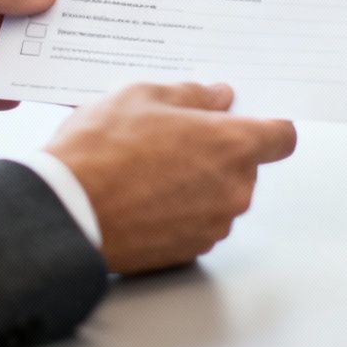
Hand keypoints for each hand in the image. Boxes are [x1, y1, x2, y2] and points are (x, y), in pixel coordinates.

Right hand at [44, 82, 297, 274]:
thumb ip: (192, 95)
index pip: (281, 137)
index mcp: (232, 146)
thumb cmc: (100, 152)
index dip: (265, 125)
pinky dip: (179, 212)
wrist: (65, 212)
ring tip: (148, 169)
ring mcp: (212, 225)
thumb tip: (217, 97)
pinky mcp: (189, 251)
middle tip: (174, 138)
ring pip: (219, 197)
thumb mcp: (142, 96)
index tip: (247, 120)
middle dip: (218, 152)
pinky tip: (143, 197)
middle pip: (246, 167)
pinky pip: (196, 224)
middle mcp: (233, 190)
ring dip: (197, 184)